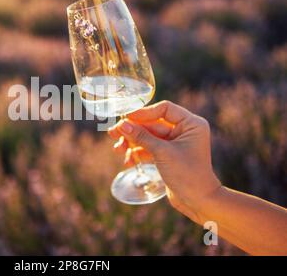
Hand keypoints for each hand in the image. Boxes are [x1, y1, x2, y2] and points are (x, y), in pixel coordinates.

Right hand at [108, 100, 221, 223]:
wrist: (198, 201)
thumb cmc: (187, 174)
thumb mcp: (162, 153)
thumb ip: (141, 137)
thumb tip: (122, 124)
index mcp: (191, 124)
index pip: (164, 109)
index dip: (144, 112)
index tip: (125, 117)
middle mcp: (184, 131)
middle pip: (152, 123)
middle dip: (133, 130)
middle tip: (113, 132)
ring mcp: (175, 144)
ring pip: (148, 137)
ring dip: (132, 142)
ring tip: (117, 149)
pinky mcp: (168, 156)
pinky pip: (149, 148)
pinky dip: (138, 153)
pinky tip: (128, 161)